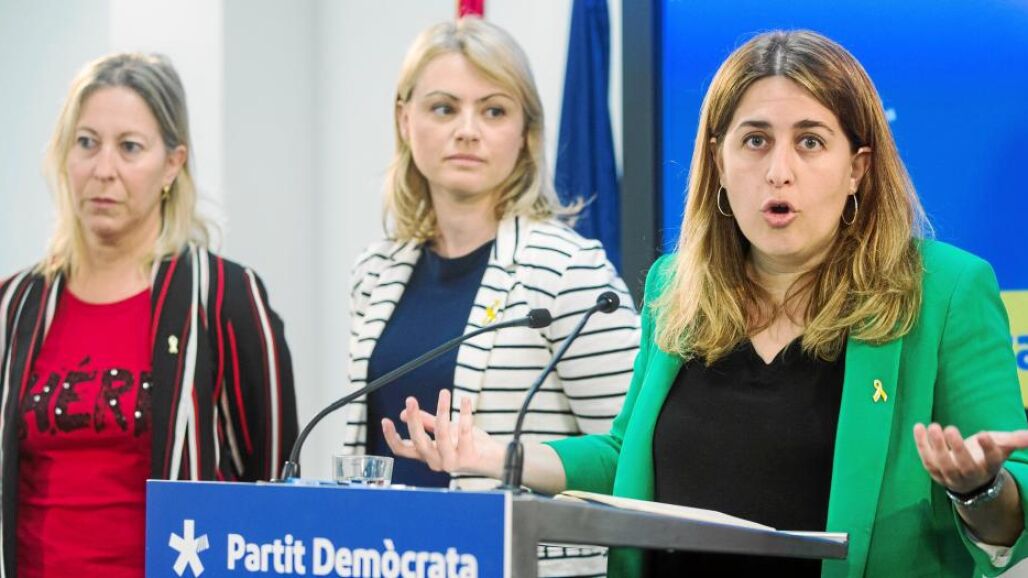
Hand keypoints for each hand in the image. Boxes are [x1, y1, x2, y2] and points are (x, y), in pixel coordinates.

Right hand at [381, 389, 504, 478]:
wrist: (494, 459)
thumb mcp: (445, 432)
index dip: (391, 437)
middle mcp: (436, 462)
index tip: (385, 420)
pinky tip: (465, 400)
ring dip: (442, 410)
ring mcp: (452, 462)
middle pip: (418, 442)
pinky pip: (464, 431)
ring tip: (445, 392)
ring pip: (442, 434)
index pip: (403, 450)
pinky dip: (464, 413)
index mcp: (428, 455)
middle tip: (410, 400)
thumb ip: (426, 423)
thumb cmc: (469, 444)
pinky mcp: (468, 457)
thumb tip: (404, 413)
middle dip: (413, 420)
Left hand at [913, 423, 1027, 493]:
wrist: (970, 479)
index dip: (989, 448)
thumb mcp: (1001, 447)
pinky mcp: (935, 473)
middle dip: (957, 448)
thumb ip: (1014, 440)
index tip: (983, 434)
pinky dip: (921, 445)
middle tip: (951, 428)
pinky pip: (927, 460)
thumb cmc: (985, 456)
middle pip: (964, 466)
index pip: (992, 460)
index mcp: (990, 467)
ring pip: (943, 465)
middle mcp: (971, 475)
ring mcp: (951, 476)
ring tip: (933, 426)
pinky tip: (918, 426)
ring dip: (936, 446)